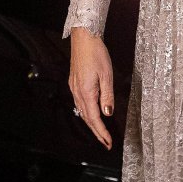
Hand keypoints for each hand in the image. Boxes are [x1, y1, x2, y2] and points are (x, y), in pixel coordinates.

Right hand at [69, 26, 114, 149]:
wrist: (83, 38)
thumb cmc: (96, 53)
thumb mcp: (106, 75)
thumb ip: (107, 95)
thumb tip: (107, 113)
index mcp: (86, 92)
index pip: (94, 118)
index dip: (101, 132)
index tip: (108, 142)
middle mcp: (77, 92)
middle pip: (86, 118)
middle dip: (96, 132)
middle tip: (105, 143)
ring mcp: (74, 88)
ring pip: (82, 112)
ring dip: (91, 124)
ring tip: (100, 133)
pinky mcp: (74, 83)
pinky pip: (80, 103)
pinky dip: (87, 113)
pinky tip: (91, 114)